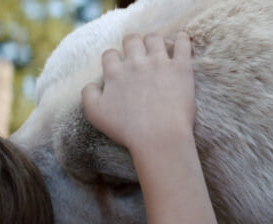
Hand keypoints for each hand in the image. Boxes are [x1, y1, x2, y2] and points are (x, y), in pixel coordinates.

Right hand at [81, 32, 195, 154]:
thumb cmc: (127, 130)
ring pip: (155, 38)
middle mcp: (136, 63)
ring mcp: (160, 63)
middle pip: (132, 40)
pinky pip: (183, 44)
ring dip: (154, 42)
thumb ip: (88, 95)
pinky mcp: (181, 68)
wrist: (158, 137)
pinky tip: (181, 42)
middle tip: (138, 55)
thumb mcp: (96, 115)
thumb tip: (91, 84)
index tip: (118, 67)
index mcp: (115, 73)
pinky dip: (182, 40)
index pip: (110, 54)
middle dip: (133, 45)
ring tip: (158, 51)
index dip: (113, 59)